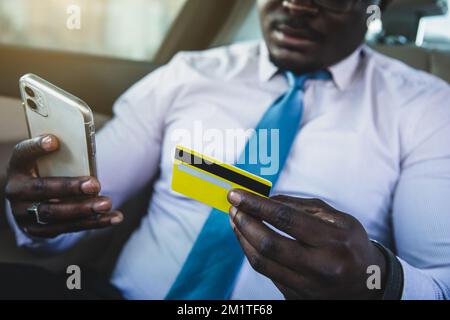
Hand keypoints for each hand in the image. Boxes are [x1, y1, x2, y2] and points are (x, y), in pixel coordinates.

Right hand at [5, 135, 122, 237]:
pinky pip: (68, 228)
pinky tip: (113, 217)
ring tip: (107, 204)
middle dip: (70, 188)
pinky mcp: (39, 230)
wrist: (32, 202)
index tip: (54, 141)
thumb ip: (62, 156)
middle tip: (95, 185)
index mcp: (19, 167)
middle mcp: (17, 191)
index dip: (36, 147)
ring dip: (85, 209)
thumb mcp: (48, 162)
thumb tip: (86, 149)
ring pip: (55, 213)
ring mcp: (25, 214)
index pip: (23, 153)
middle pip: (42, 189)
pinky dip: (94, 223)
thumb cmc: (48, 173)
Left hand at [227, 189, 386, 299]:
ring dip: (242, 238)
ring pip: (262, 262)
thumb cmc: (350, 245)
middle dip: (244, 222)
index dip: (256, 205)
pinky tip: (249, 238)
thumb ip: (301, 207)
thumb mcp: (338, 219)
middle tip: (233, 207)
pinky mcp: (296, 297)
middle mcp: (321, 267)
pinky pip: (267, 273)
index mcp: (334, 241)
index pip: (286, 219)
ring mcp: (307, 287)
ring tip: (236, 219)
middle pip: (269, 244)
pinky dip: (253, 252)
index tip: (237, 194)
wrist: (368, 285)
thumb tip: (265, 199)